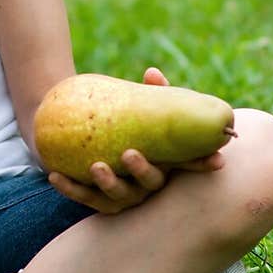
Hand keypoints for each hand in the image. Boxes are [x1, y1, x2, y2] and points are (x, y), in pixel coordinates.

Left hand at [46, 65, 224, 215]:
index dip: (201, 164)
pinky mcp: (96, 199)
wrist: (87, 143)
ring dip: (107, 183)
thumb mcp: (138, 111)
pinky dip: (70, 188)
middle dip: (142, 170)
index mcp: (165, 162)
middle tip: (129, 153)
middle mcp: (147, 184)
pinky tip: (55, 176)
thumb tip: (151, 73)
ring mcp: (123, 195)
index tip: (217, 160)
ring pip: (118, 196)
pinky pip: (84, 197)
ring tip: (96, 166)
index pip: (187, 165)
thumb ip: (148, 96)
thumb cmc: (125, 125)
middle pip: (151, 183)